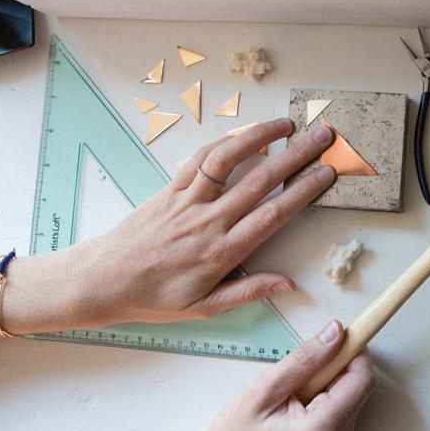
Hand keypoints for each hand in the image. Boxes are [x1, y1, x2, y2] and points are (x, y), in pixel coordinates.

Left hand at [0, 118, 335, 338]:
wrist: (103, 280)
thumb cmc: (155, 297)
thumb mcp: (206, 306)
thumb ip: (249, 291)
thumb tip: (290, 284)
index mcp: (222, 252)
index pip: (272, 215)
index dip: (303, 191)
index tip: (326, 173)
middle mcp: (208, 221)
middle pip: (260, 180)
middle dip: (296, 156)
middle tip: (322, 137)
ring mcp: (188, 200)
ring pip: (228, 160)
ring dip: (259, 137)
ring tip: (286, 124)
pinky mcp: (170, 189)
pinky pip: (200, 159)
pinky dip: (225, 142)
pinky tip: (245, 134)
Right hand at [177, 320, 374, 430]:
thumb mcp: (263, 389)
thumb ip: (304, 359)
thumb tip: (335, 334)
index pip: (362, 378)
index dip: (355, 350)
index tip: (347, 332)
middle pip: (358, 386)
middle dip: (334, 368)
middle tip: (300, 374)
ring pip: (351, 397)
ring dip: (328, 385)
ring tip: (293, 397)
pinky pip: (343, 412)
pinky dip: (325, 400)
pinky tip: (299, 408)